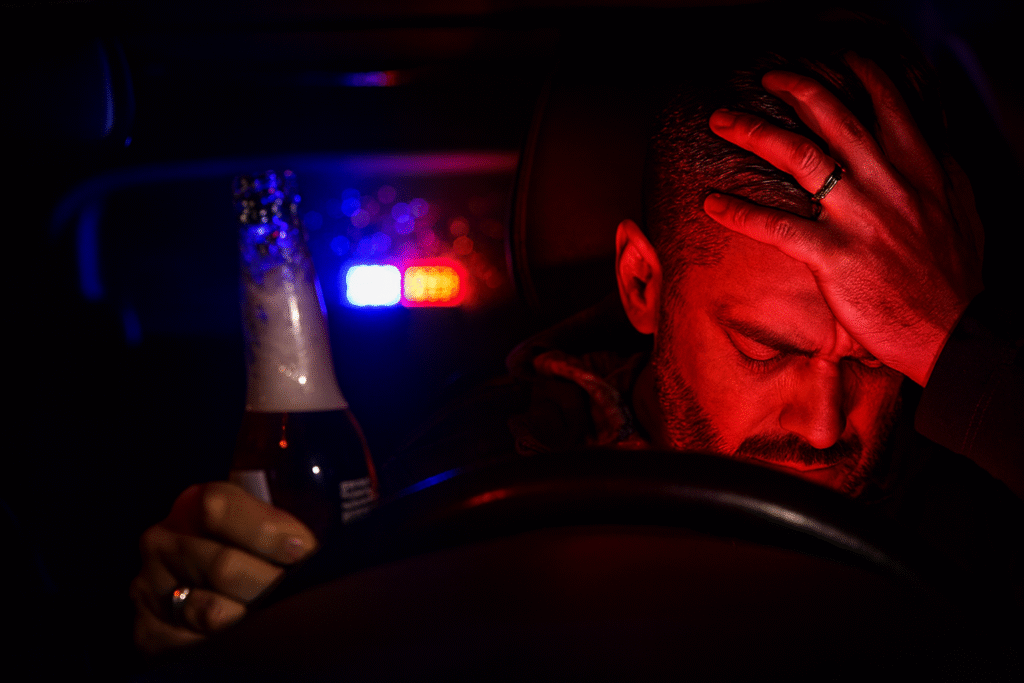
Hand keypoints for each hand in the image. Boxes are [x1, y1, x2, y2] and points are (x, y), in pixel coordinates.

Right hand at [130, 482, 316, 653]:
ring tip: (265, 611)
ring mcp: (149, 584)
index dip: (267, 531)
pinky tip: (236, 629)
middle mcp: (163, 540)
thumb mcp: (256, 524)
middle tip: (291, 590)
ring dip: (248, 614)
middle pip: (222, 565)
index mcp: (194, 504)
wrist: (190, 587)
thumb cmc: (240, 548)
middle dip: (269, 582)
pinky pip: (192, 642)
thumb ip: (276, 526)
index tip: (303, 549)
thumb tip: (309, 547)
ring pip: (211, 610)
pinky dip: (224, 638)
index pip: (219, 507)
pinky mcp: (146, 626)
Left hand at [703, 52, 983, 385]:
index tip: (832, 64)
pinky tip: (711, 202)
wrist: (952, 331)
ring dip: (753, 132)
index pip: (887, 107)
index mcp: (920, 170)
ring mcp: (858, 218)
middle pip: (832, 119)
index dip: (858, 79)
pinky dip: (739, 212)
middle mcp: (887, 184)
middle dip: (794, 89)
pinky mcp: (833, 256)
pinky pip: (776, 226)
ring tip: (720, 121)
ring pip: (798, 157)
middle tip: (765, 79)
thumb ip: (938, 173)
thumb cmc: (952, 276)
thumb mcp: (961, 211)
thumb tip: (925, 147)